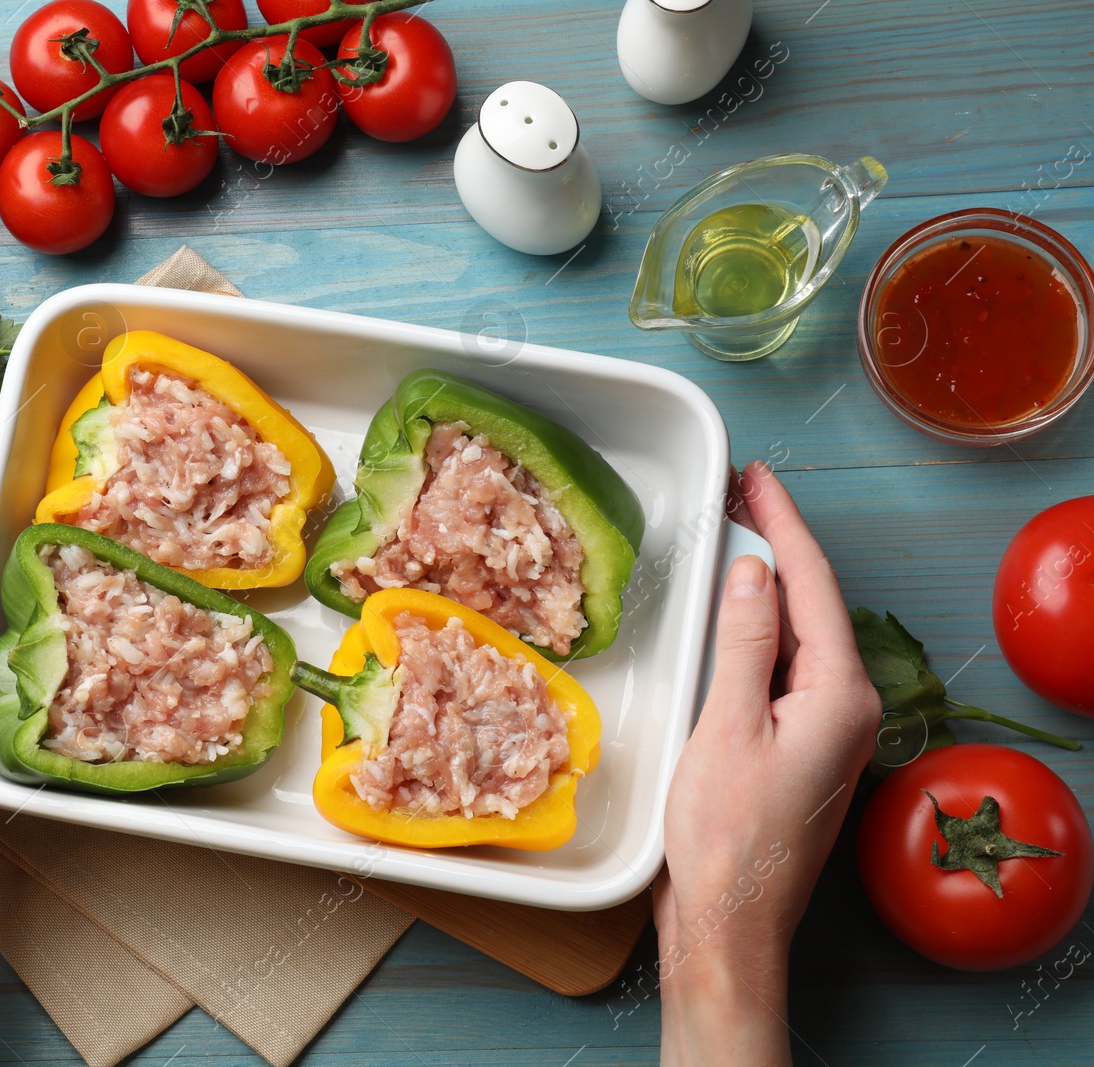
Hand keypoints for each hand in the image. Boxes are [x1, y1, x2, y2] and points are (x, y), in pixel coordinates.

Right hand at [655, 461, 879, 1066]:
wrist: (729, 920)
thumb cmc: (723, 835)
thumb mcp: (726, 728)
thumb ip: (745, 645)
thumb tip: (755, 572)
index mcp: (838, 696)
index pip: (812, 587)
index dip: (782, 525)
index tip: (755, 477)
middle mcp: (845, 708)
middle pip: (813, 606)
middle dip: (778, 545)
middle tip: (739, 492)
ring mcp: (824, 729)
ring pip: (798, 636)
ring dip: (767, 585)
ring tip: (734, 534)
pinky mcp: (797, 747)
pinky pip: (782, 669)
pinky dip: (758, 631)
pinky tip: (734, 614)